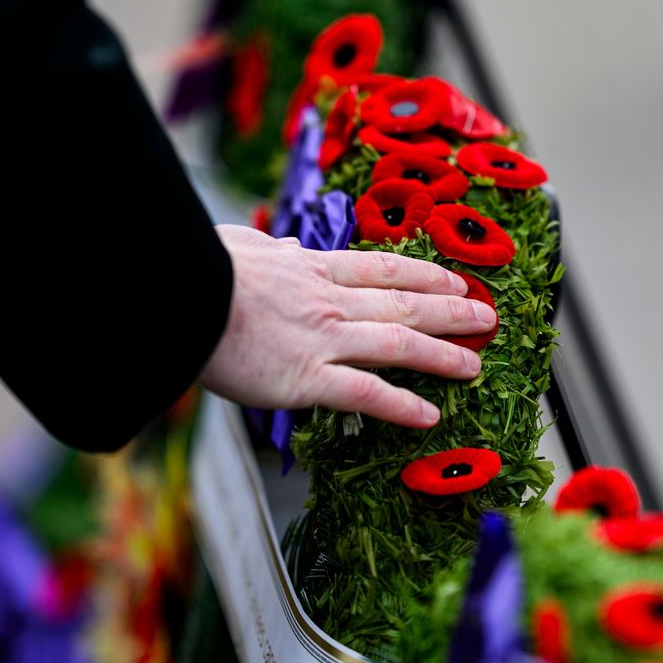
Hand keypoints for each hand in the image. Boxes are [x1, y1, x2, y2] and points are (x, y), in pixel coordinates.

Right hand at [198, 224, 496, 426]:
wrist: (176, 297)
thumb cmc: (199, 269)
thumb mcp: (242, 246)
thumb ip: (273, 250)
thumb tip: (289, 247)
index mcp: (312, 269)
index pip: (383, 270)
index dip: (425, 275)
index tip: (454, 280)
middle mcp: (329, 301)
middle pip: (404, 304)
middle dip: (451, 311)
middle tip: (486, 316)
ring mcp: (323, 340)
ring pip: (399, 345)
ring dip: (443, 355)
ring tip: (475, 364)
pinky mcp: (306, 379)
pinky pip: (365, 394)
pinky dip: (401, 405)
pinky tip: (429, 416)